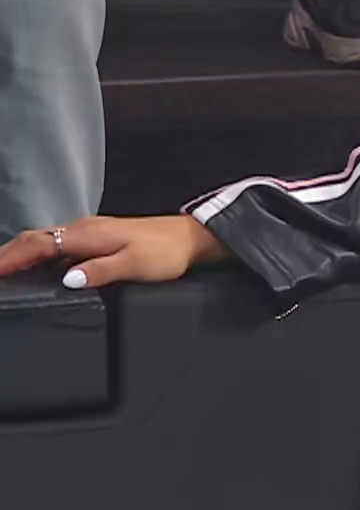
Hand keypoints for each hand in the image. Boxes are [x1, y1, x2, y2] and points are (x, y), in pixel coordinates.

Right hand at [0, 215, 227, 289]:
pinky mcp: (97, 239)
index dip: (10, 259)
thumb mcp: (135, 264)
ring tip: (3, 271)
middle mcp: (83, 229)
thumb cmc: (166, 252)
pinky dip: (38, 256)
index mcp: (87, 234)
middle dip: (6, 255)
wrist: (190, 238)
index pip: (37, 244)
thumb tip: (67, 280)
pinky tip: (36, 269)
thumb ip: (100, 271)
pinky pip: (58, 246)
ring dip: (20, 254)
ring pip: (44, 241)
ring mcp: (89, 233)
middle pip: (34, 239)